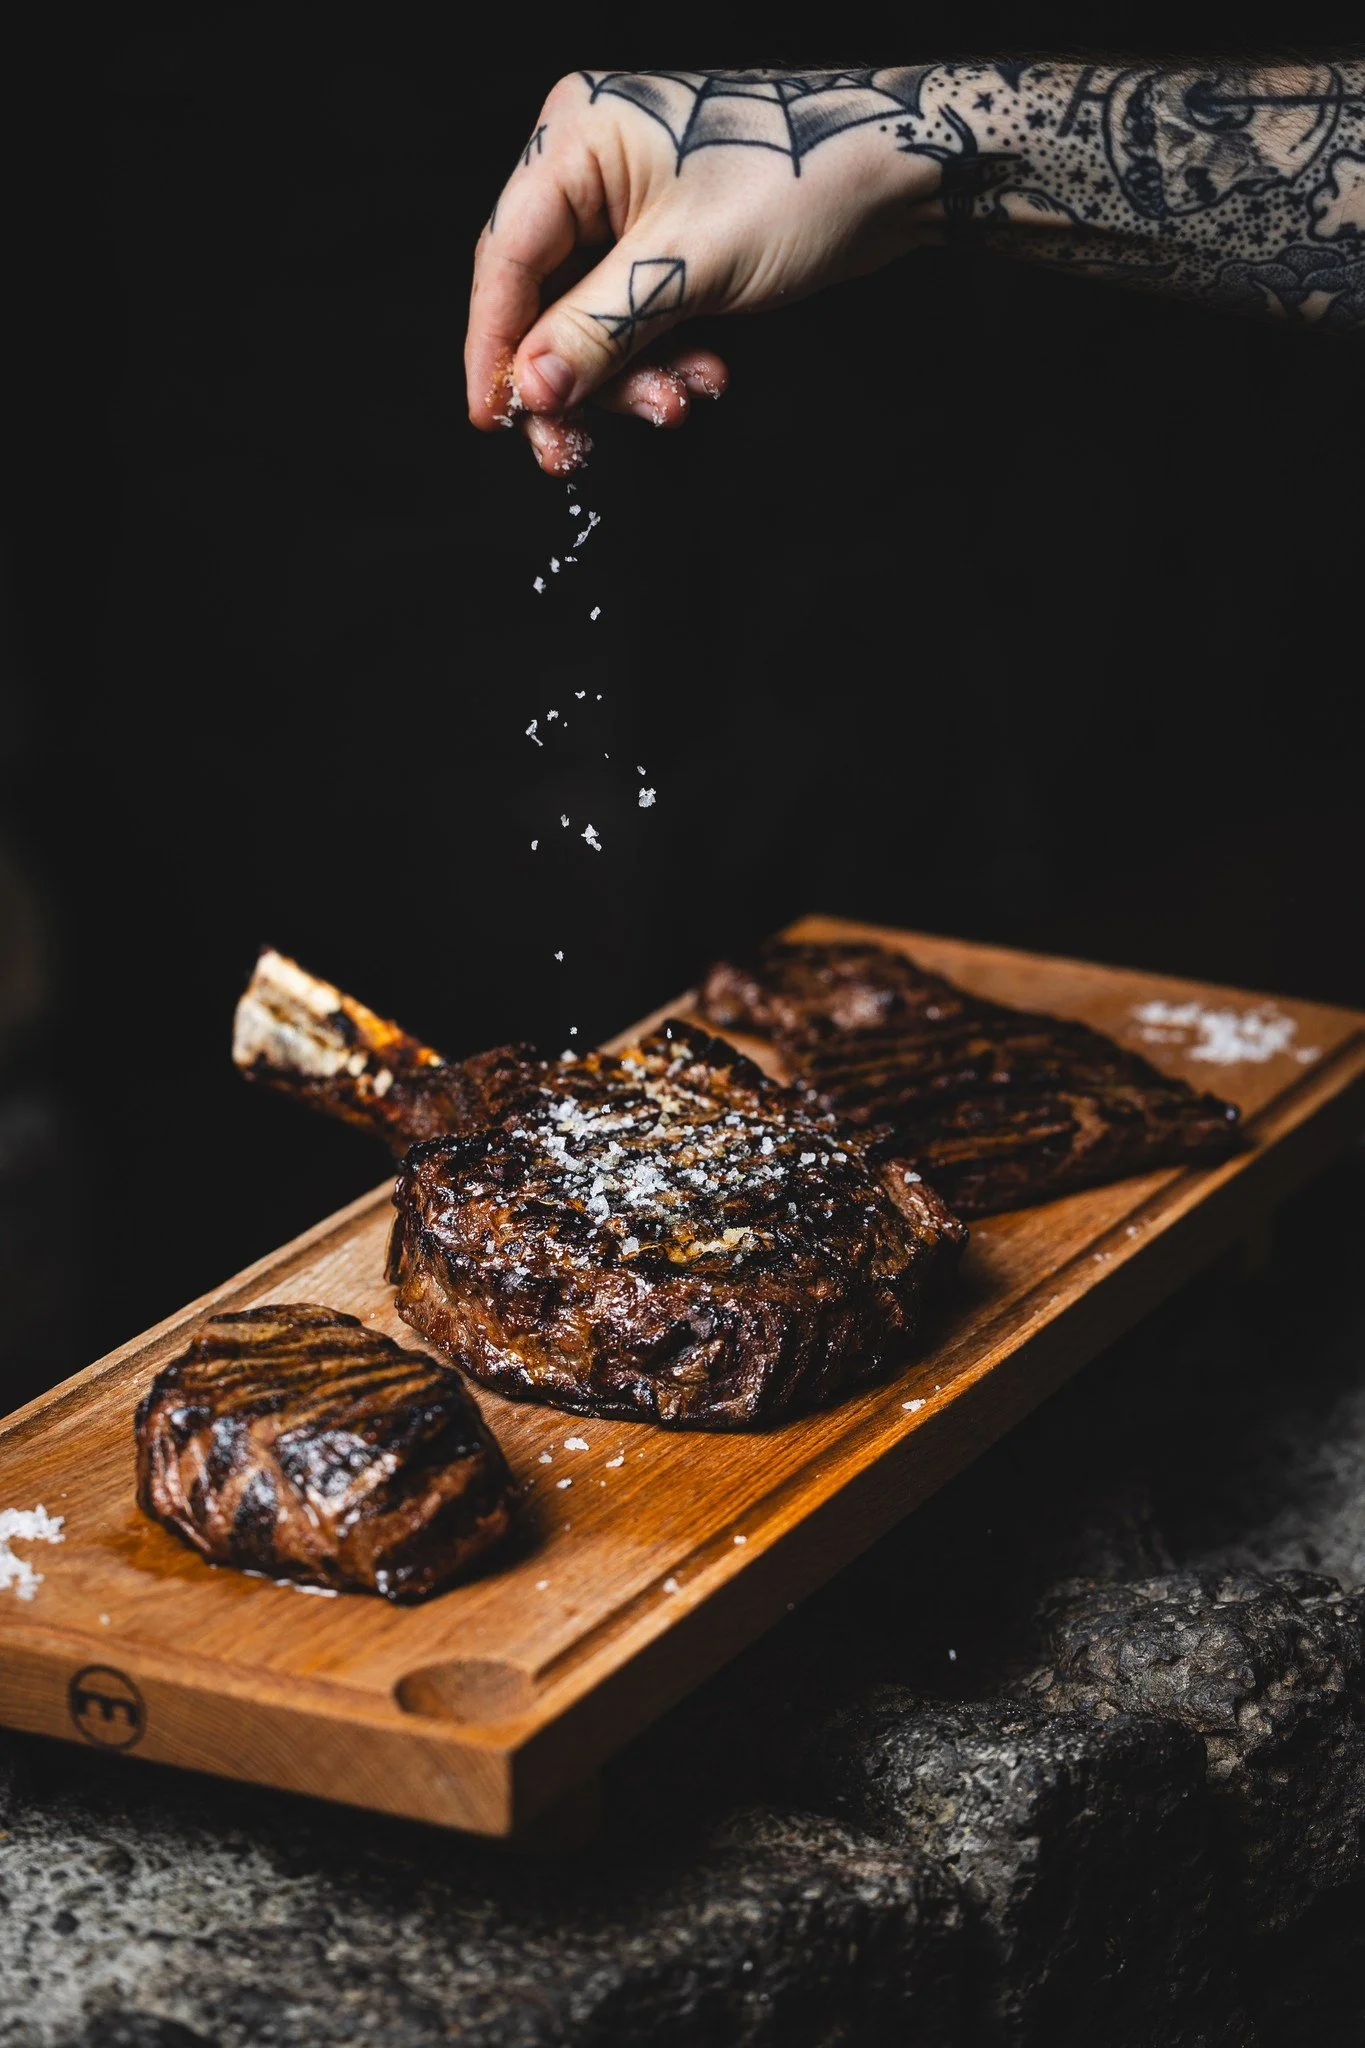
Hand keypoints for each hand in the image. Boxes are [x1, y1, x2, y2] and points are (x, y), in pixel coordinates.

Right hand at [464, 69, 947, 471]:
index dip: (493, 348)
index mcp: (577, 138)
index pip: (505, 258)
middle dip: (574, 380)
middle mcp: (590, 165)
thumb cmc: (800, 182)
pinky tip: (706, 374)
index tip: (495, 420)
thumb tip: (532, 387)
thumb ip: (598, 331)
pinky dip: (661, 359)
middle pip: (541, 299)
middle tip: (578, 452)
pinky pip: (635, 318)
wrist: (898, 174)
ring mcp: (628, 205)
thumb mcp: (687, 268)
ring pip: (590, 322)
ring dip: (629, 379)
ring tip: (681, 402)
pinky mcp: (667, 243)